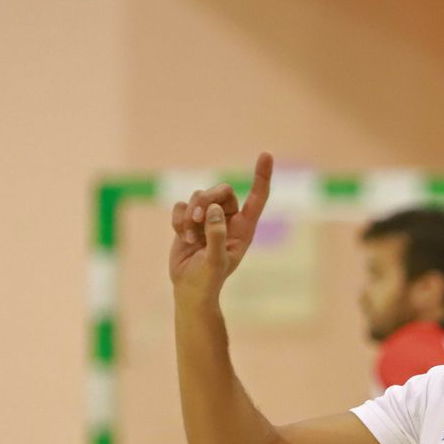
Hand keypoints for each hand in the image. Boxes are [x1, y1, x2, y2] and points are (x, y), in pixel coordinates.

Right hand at [169, 153, 273, 301]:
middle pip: (221, 190)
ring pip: (199, 196)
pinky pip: (182, 205)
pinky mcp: (189, 220)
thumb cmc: (209, 280)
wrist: (189, 289)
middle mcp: (228, 219)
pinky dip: (178, 219)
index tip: (265, 154)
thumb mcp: (215, 261)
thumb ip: (216, 235)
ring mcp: (208, 218)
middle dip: (206, 201)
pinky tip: (182, 237)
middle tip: (197, 221)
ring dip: (190, 215)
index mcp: (244, 228)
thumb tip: (214, 209)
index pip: (257, 197)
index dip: (262, 175)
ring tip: (190, 238)